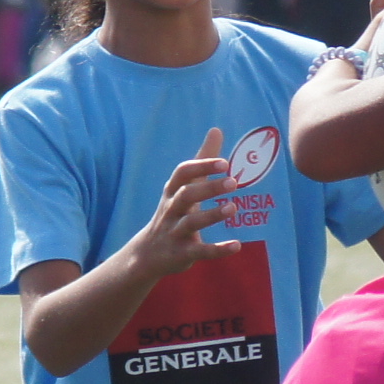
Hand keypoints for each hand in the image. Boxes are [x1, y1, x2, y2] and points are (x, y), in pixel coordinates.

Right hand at [126, 130, 240, 280]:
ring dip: (212, 215)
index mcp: (173, 192)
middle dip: (208, 188)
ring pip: (191, 222)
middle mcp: (171, 210)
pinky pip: (200, 251)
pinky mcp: (182, 254)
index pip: (183, 173)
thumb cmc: (172, 214)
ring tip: (233, 208)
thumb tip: (216, 129)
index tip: (224, 162)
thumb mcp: (183, 187)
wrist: (147, 254)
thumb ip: (202, 161)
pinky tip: (237, 245)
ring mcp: (175, 232)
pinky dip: (218, 249)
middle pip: (186, 195)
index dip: (201, 166)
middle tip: (233, 182)